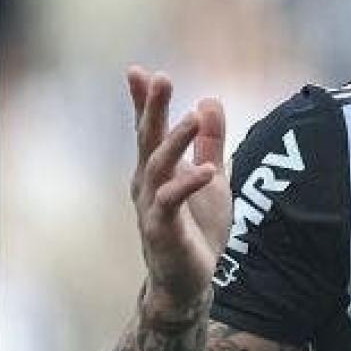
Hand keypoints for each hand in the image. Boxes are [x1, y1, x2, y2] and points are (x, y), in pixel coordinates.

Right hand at [127, 66, 231, 322]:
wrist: (190, 280)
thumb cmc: (197, 227)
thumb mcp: (212, 176)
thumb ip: (211, 141)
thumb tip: (209, 100)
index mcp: (158, 168)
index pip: (149, 129)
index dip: (144, 101)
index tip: (138, 70)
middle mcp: (148, 183)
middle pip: (148, 139)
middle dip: (153, 108)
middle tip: (160, 78)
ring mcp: (152, 206)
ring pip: (157, 166)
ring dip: (175, 140)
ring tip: (192, 117)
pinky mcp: (161, 230)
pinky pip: (171, 202)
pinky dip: (188, 184)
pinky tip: (207, 170)